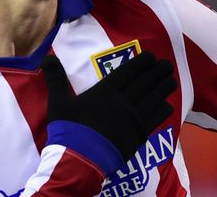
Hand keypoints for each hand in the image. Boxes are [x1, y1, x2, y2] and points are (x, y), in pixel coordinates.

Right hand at [41, 51, 176, 161]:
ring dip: (165, 85)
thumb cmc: (69, 129)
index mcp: (106, 90)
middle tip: (167, 64)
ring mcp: (134, 116)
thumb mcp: (58, 101)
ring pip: (155, 96)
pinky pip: (158, 116)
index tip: (152, 56)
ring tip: (171, 79)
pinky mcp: (140, 133)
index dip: (144, 61)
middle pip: (147, 80)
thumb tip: (45, 58)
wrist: (80, 159)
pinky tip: (167, 103)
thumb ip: (55, 78)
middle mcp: (124, 99)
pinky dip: (164, 107)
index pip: (130, 70)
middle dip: (159, 70)